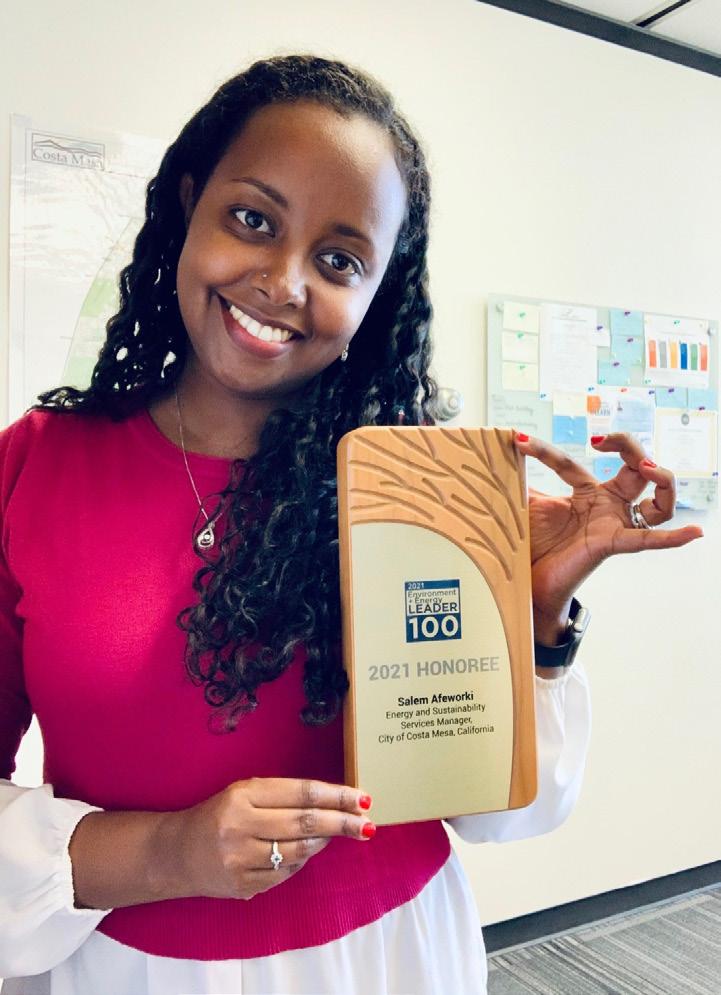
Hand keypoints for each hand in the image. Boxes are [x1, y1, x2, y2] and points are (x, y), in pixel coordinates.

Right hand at [162, 778, 373, 900]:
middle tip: (366, 822)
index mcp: (242, 795)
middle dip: (341, 822)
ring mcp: (240, 859)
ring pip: (299, 851)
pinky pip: (285, 873)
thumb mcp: (244, 794)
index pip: (300, 793)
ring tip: (336, 834)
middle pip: (305, 823)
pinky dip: (301, 861)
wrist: (175, 853)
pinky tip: (307, 852)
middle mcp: (239, 825)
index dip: (335, 795)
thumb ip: (283, 796)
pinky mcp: (241, 886)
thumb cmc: (218, 815)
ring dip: (323, 842)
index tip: (361, 798)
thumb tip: (333, 802)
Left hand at [514, 431, 702, 643]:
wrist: (529, 584)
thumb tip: (494, 456)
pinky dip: (674, 537)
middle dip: (627, 444)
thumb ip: (517, 483)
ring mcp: (615, 523)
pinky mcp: (615, 543)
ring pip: (658, 496)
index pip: (569, 462)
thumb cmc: (534, 547)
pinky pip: (650, 540)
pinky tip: (695, 533)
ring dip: (661, 477)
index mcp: (584, 493)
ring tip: (646, 467)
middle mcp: (606, 504)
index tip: (520, 440)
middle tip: (602, 438)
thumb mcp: (524, 508)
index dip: (544, 450)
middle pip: (635, 466)